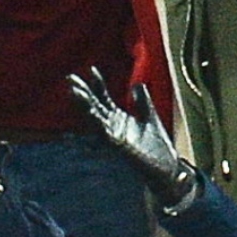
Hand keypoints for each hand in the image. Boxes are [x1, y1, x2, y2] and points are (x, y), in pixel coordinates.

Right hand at [67, 66, 198, 209]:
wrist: (166, 167)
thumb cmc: (156, 145)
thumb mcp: (150, 116)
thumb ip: (142, 101)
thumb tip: (137, 84)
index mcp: (119, 119)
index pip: (104, 98)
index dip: (98, 84)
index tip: (91, 69)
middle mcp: (113, 126)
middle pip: (94, 106)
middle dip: (83, 93)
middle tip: (70, 79)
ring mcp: (114, 136)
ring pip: (95, 118)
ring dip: (84, 106)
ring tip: (73, 92)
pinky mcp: (119, 146)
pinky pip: (105, 133)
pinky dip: (98, 123)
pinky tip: (92, 113)